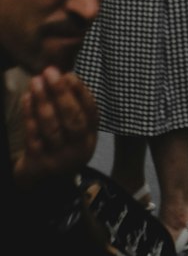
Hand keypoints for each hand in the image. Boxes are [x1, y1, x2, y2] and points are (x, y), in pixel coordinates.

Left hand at [14, 70, 97, 184]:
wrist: (43, 183)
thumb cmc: (60, 147)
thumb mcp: (75, 133)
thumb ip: (74, 107)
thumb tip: (65, 75)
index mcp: (90, 138)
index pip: (90, 112)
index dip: (80, 92)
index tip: (69, 74)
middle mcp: (78, 149)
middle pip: (72, 119)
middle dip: (61, 93)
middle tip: (50, 72)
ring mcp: (58, 158)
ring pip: (51, 126)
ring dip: (43, 100)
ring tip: (36, 81)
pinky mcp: (39, 163)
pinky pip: (33, 135)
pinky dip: (30, 114)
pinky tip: (27, 98)